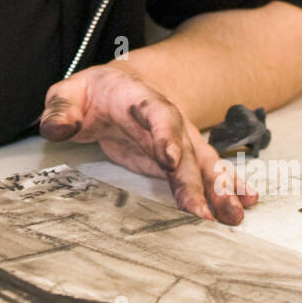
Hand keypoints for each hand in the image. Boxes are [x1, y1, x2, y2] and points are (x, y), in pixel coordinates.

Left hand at [38, 62, 258, 224]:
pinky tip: (244, 202)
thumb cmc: (92, 94)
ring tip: (234, 215)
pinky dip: (227, 186)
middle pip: (186, 148)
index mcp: (140, 99)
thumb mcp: (69, 94)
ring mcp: (180, 139)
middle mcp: (168, 118)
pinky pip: (209, 172)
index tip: (170, 160)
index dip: (165, 135)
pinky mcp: (183, 158)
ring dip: (220, 189)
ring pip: (204, 163)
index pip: (157, 114)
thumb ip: (61, 110)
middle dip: (196, 181)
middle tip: (204, 212)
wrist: (118, 87)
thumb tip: (57, 127)